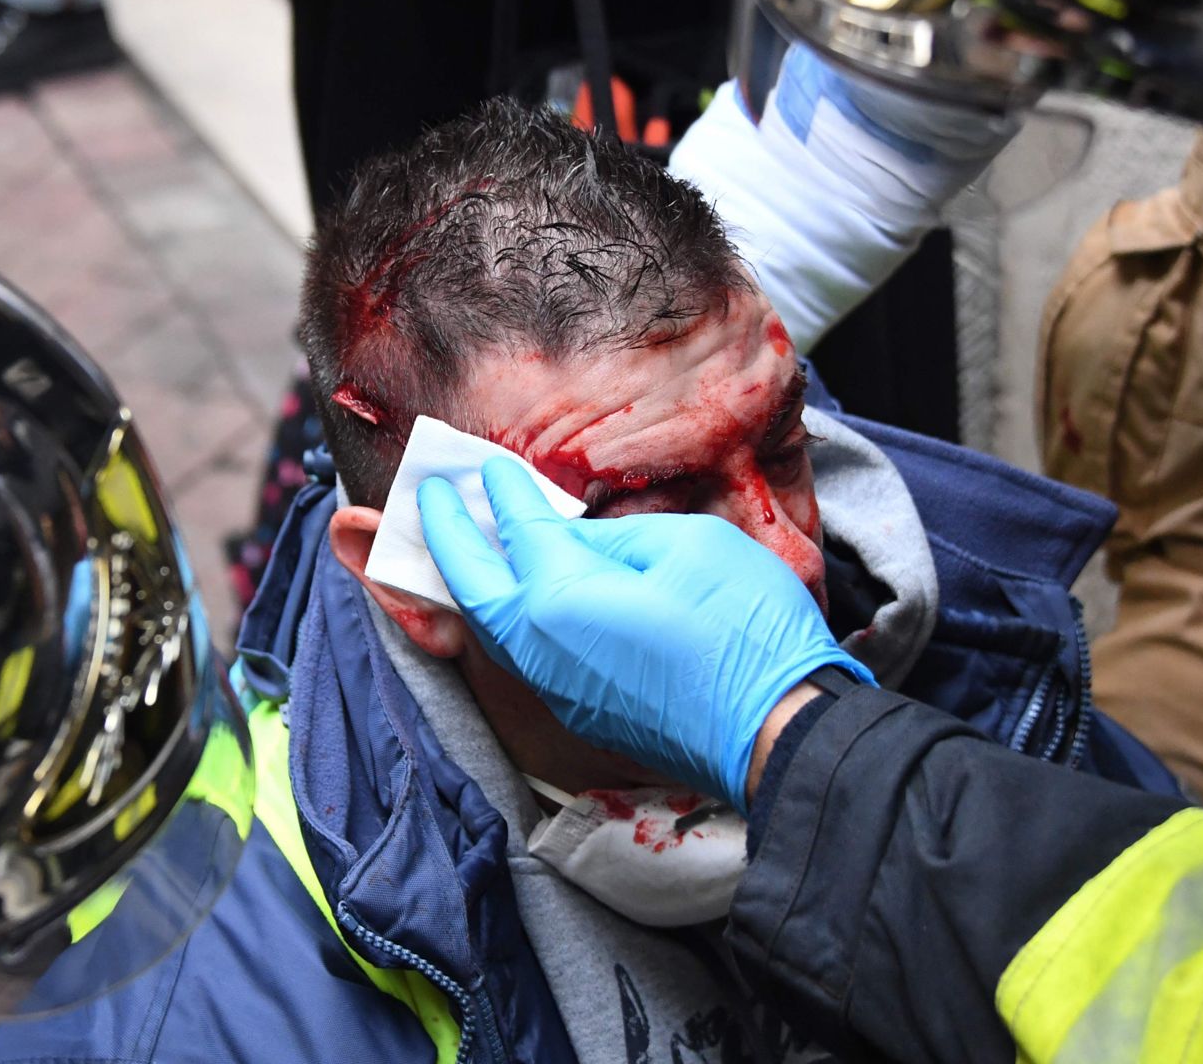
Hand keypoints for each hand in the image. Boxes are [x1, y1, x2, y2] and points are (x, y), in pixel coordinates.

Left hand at [418, 458, 868, 809]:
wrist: (777, 734)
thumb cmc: (744, 632)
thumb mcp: (688, 548)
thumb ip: (617, 538)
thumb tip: (577, 540)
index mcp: (558, 595)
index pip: (517, 530)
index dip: (502, 493)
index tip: (485, 468)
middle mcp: (538, 647)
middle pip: (472, 584)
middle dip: (446, 536)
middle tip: (425, 499)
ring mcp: (556, 688)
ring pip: (490, 626)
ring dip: (469, 581)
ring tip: (461, 546)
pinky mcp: (580, 713)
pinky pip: (520, 654)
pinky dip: (502, 616)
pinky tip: (515, 598)